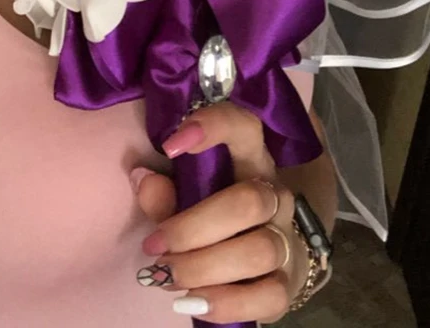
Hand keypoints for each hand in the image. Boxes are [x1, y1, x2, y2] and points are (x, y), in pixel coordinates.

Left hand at [133, 102, 307, 323]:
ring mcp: (286, 238)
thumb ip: (164, 191)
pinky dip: (227, 302)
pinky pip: (268, 296)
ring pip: (259, 251)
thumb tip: (142, 179)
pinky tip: (194, 302)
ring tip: (167, 276)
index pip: (244, 127)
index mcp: (249, 159)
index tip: (170, 145)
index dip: (212, 127)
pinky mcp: (287, 282)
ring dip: (204, 267)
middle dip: (193, 228)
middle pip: (248, 202)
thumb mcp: (183, 196)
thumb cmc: (209, 214)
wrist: (253, 257)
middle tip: (154, 245)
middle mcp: (274, 194)